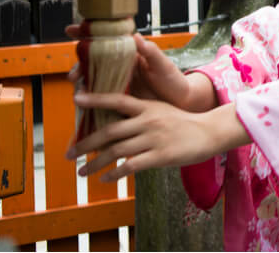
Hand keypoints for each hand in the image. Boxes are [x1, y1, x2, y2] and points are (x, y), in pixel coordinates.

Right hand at [66, 26, 213, 112]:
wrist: (179, 103)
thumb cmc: (173, 80)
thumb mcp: (163, 65)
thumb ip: (150, 52)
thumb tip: (135, 35)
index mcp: (130, 53)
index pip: (106, 40)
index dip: (88, 33)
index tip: (72, 29)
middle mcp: (119, 66)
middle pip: (92, 61)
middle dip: (79, 63)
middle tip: (74, 72)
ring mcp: (116, 82)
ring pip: (92, 79)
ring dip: (80, 81)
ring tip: (75, 84)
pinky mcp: (116, 99)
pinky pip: (98, 97)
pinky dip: (88, 99)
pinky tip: (81, 102)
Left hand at [66, 92, 248, 181]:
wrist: (210, 132)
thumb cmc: (183, 123)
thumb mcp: (161, 111)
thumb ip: (140, 115)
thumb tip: (114, 123)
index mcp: (147, 107)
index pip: (117, 100)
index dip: (95, 99)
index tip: (76, 99)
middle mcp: (148, 121)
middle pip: (110, 131)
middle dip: (86, 143)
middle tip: (69, 153)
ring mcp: (154, 138)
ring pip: (117, 151)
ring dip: (95, 163)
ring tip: (82, 172)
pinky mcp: (161, 156)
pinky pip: (132, 166)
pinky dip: (115, 173)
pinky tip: (105, 179)